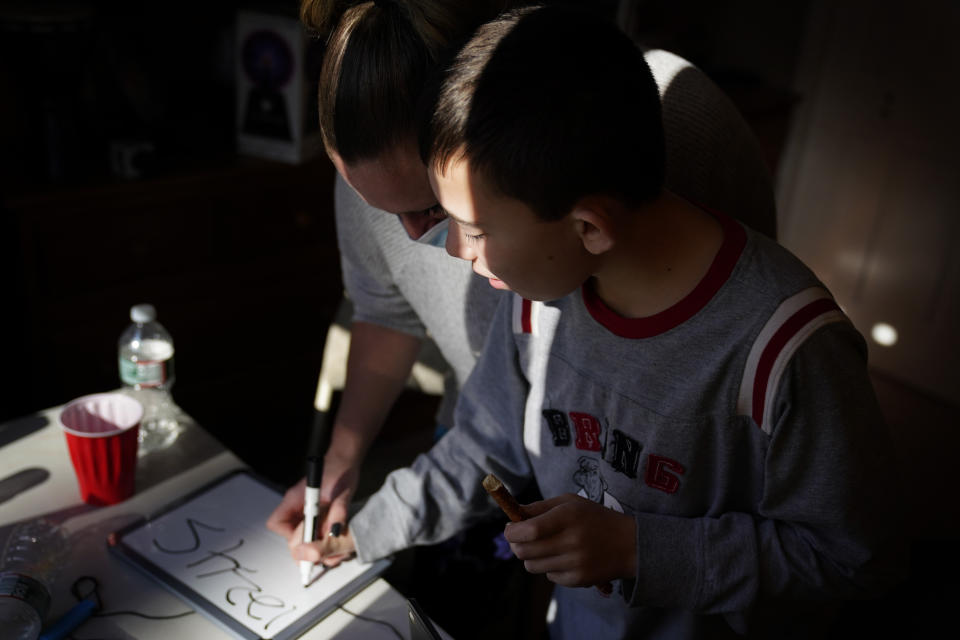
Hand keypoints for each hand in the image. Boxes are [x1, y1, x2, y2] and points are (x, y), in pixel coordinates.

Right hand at [265, 447, 361, 566]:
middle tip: (321, 553)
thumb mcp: (342, 492)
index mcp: (295, 498)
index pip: (277, 523)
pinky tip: (334, 539)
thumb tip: (335, 531)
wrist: (347, 462)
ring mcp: (304, 511)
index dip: (290, 536)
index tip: (308, 541)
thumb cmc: (341, 471)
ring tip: (330, 549)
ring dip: (313, 545)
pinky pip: (311, 532)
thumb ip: (338, 511)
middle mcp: (296, 506)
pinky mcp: (315, 515)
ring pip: (300, 537)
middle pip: (288, 535)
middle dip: (304, 546)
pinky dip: (321, 539)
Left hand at [504, 493, 635, 588]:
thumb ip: (540, 507)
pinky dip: (550, 567)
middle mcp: (571, 541)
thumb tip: (513, 515)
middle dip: (516, 544)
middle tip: (522, 538)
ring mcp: (575, 563)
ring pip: (532, 566)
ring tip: (546, 547)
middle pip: (524, 551)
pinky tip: (564, 558)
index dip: (512, 532)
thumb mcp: (570, 503)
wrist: (630, 544)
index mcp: (568, 516)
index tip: (509, 529)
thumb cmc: (595, 519)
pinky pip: (549, 576)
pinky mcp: (578, 580)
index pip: (529, 530)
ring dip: (532, 556)